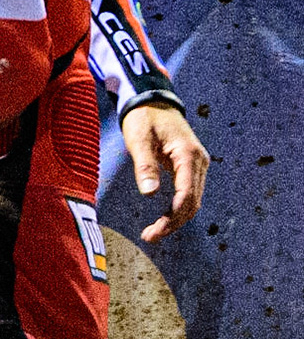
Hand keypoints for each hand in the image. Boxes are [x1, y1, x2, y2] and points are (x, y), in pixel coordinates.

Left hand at [120, 102, 208, 242]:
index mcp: (188, 155)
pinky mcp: (192, 168)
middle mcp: (200, 162)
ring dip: (176, 219)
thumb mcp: (139, 139)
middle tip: (150, 236)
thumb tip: (149, 194)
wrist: (153, 101)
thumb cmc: (143, 118)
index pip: (187, 194)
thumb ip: (145, 165)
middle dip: (173, 222)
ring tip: (153, 232)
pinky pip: (189, 193)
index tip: (156, 231)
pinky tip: (163, 219)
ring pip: (193, 201)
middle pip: (192, 202)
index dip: (173, 216)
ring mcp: (199, 165)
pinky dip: (178, 208)